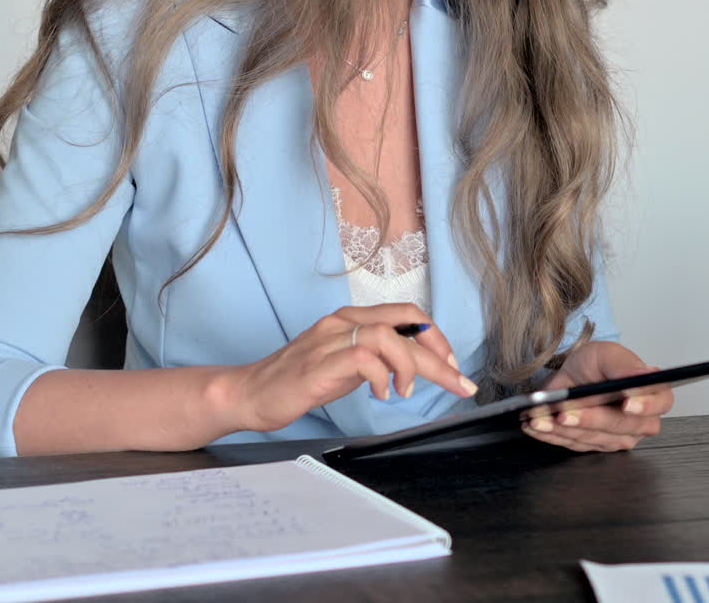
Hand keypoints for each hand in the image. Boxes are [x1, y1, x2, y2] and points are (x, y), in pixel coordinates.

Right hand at [231, 304, 477, 431]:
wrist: (251, 393)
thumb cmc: (299, 381)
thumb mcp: (348, 367)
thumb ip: (377, 359)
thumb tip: (411, 366)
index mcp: (351, 320)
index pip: (406, 314)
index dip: (435, 336)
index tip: (451, 365)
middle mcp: (343, 322)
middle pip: (405, 323)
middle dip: (439, 354)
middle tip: (458, 382)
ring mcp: (330, 341)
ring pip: (388, 336)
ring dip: (411, 365)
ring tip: (407, 392)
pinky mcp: (319, 364)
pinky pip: (363, 358)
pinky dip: (382, 376)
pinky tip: (382, 394)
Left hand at [522, 341, 672, 452]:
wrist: (573, 375)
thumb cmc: (596, 364)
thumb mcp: (607, 354)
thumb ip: (624, 365)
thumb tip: (644, 376)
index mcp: (653, 394)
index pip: (659, 403)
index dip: (645, 404)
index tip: (627, 403)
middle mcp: (640, 421)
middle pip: (621, 426)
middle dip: (590, 419)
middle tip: (565, 412)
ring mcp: (617, 437)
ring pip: (593, 438)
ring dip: (564, 430)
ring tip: (540, 419)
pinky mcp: (594, 445)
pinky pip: (573, 444)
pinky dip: (551, 435)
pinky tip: (536, 425)